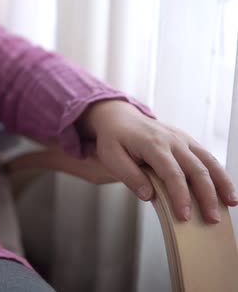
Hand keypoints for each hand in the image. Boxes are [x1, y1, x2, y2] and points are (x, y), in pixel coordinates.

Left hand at [77, 100, 237, 222]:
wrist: (119, 117)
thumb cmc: (114, 139)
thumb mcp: (111, 156)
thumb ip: (129, 175)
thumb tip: (149, 195)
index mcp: (153, 145)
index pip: (172, 174)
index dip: (180, 196)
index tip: (185, 215)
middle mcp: (172, 140)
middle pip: (196, 170)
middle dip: (206, 196)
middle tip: (211, 219)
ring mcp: (183, 139)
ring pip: (208, 161)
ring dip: (221, 184)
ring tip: (231, 204)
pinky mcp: (188, 141)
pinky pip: (207, 157)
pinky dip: (219, 173)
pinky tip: (225, 189)